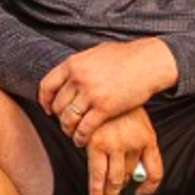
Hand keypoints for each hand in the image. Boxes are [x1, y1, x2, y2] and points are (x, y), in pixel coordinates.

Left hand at [39, 38, 177, 146]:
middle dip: (59, 117)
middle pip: (57, 105)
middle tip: (65, 123)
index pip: (47, 86)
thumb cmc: (126, 56)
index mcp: (74, 64)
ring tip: (73, 133)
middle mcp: (79, 78)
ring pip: (68, 119)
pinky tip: (83, 140)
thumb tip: (70, 71)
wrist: (149, 62)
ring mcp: (91, 94)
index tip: (48, 109)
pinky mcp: (105, 108)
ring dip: (68, 129)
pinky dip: (80, 137)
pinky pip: (84, 128)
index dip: (45, 100)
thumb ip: (81, 64)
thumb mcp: (96, 53)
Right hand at [86, 107, 163, 194]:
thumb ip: (138, 142)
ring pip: (115, 180)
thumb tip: (132, 170)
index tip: (140, 193)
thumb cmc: (119, 106)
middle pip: (130, 177)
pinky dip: (96, 191)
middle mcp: (135, 144)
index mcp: (148, 138)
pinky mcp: (97, 144)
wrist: (103, 85)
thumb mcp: (137, 121)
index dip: (149, 187)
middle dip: (120, 190)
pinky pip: (97, 175)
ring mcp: (116, 145)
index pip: (155, 172)